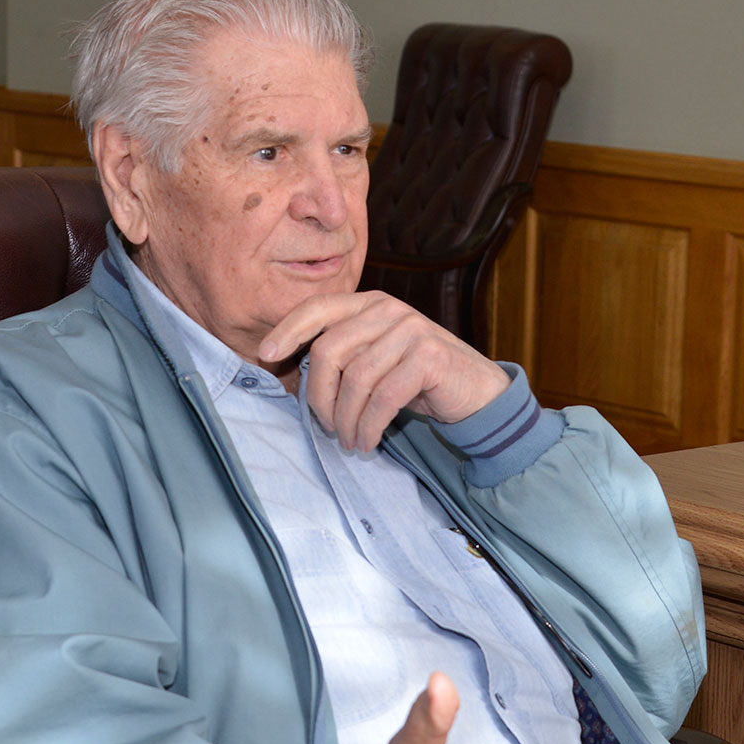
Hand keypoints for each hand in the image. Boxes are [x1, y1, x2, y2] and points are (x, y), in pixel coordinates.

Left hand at [258, 292, 511, 451]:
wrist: (477, 393)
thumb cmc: (418, 380)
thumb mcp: (378, 356)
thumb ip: (345, 351)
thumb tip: (291, 369)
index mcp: (371, 303)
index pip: (319, 307)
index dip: (288, 329)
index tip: (266, 354)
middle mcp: (389, 310)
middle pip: (329, 351)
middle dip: (319, 397)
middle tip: (326, 427)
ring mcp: (411, 330)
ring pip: (354, 380)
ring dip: (346, 420)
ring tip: (350, 440)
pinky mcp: (428, 357)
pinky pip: (382, 398)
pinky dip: (368, 426)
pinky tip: (368, 441)